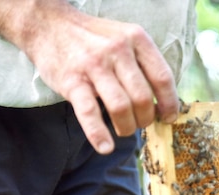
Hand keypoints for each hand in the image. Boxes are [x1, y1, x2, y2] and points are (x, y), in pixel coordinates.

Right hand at [23, 4, 178, 153]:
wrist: (49, 25)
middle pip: (142, 97)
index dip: (169, 103)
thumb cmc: (94, 40)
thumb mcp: (125, 39)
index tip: (169, 117)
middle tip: (141, 123)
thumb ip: (143, 64)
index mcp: (136, 38)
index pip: (162, 77)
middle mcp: (117, 49)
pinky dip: (98, 134)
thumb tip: (162, 103)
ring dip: (127, 127)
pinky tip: (105, 147)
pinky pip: (89, 112)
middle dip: (146, 118)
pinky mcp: (72, 80)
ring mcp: (93, 65)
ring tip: (124, 130)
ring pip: (121, 107)